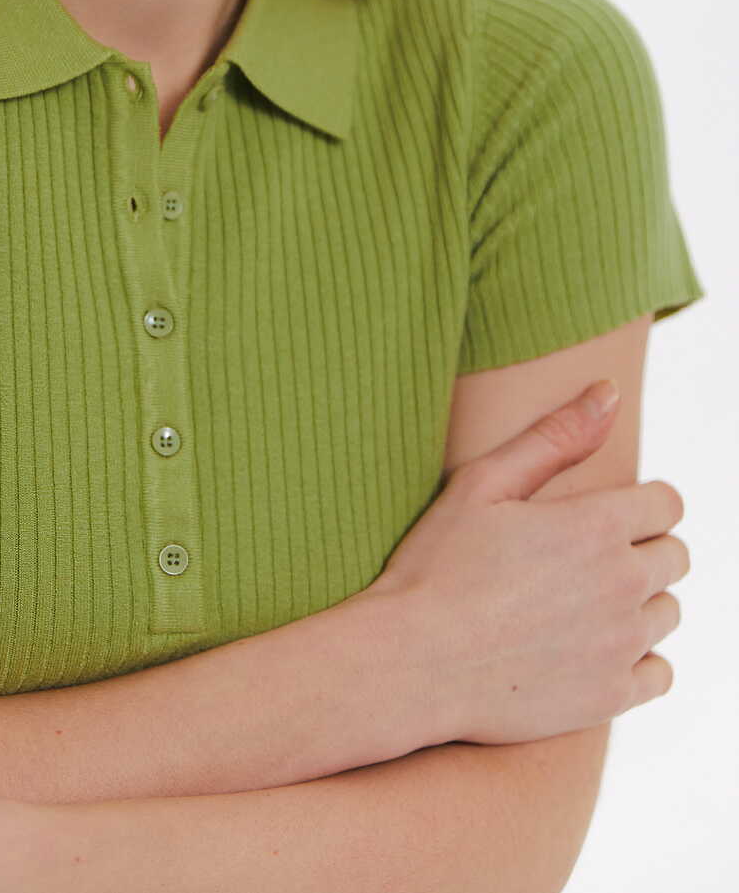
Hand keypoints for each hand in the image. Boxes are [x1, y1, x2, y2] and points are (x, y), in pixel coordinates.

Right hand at [344, 381, 689, 748]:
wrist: (413, 661)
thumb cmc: (437, 565)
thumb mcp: (484, 483)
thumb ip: (554, 436)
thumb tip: (608, 391)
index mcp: (598, 525)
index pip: (667, 503)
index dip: (639, 503)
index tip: (602, 514)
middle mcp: (623, 583)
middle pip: (675, 556)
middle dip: (640, 549)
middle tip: (581, 560)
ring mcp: (622, 644)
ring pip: (668, 613)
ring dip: (638, 603)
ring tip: (580, 604)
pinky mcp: (612, 696)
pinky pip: (660, 673)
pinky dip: (637, 660)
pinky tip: (591, 649)